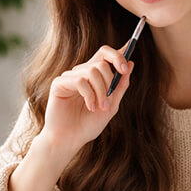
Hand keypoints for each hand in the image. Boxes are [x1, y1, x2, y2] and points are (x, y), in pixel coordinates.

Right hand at [40, 44, 133, 158]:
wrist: (70, 140)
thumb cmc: (87, 126)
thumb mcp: (111, 107)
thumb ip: (120, 87)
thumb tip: (130, 64)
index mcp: (95, 77)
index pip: (106, 56)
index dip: (119, 52)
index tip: (130, 50)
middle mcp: (82, 73)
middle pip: (102, 59)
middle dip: (112, 78)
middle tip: (111, 97)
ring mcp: (70, 77)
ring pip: (92, 70)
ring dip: (101, 91)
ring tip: (100, 107)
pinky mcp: (59, 83)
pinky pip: (80, 80)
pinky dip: (89, 95)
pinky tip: (90, 107)